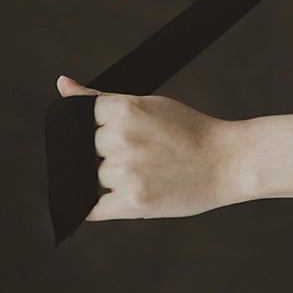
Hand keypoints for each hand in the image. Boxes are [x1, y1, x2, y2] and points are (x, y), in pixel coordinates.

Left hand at [55, 75, 235, 222]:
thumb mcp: (147, 105)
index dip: (97, 131)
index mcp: (124, 109)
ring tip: (143, 174)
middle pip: (84, 151)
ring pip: (91, 179)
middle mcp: (121, 138)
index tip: (117, 135)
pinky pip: (92, 208)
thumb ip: (100, 100)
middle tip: (138, 156)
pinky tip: (122, 195)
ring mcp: (126, 172)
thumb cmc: (190, 131)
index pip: (78, 120)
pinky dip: (100, 205)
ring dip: (108, 180)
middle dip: (104, 155)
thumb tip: (62, 84)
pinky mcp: (132, 202)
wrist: (230, 161)